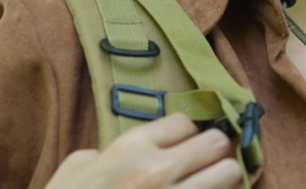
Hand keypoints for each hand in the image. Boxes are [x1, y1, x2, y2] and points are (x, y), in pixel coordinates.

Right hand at [44, 113, 241, 188]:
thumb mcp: (75, 171)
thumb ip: (103, 154)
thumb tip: (118, 153)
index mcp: (129, 149)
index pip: (184, 123)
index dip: (184, 135)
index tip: (180, 147)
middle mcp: (158, 170)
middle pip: (216, 142)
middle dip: (213, 153)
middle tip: (204, 164)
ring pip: (230, 174)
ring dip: (223, 179)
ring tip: (210, 185)